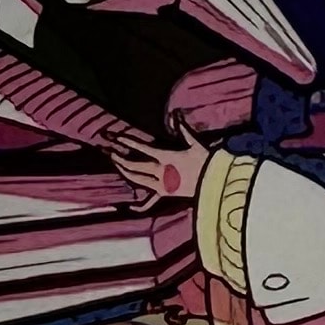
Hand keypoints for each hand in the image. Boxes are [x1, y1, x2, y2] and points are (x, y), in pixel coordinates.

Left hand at [90, 111, 209, 203]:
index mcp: (166, 158)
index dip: (128, 143)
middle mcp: (160, 172)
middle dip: (121, 158)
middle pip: (135, 166)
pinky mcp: (165, 194)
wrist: (214, 183)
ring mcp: (161, 185)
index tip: (117, 138)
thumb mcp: (195, 145)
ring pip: (137, 180)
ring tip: (116, 164)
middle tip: (110, 151)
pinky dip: (140, 206)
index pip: (143, 149)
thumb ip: (183, 130)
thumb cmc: (206, 163)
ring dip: (124, 172)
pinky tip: (130, 209)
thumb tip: (175, 115)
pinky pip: (151, 202)